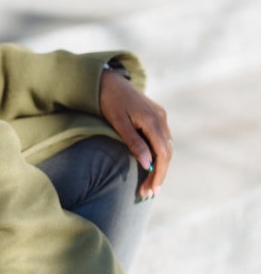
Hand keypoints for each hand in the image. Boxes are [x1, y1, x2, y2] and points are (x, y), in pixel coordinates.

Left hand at [99, 71, 172, 197]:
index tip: (150, 190)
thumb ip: (134, 143)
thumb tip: (148, 164)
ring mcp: (160, 116)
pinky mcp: (156, 116)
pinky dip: (157, 155)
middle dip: (159, 174)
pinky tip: (149, 166)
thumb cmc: (108, 101)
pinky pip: (161, 139)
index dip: (159, 174)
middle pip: (167, 153)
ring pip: (166, 147)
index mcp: (153, 120)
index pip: (163, 154)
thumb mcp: (118, 123)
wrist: (107, 80)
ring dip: (159, 166)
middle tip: (148, 193)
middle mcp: (161, 118)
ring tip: (148, 185)